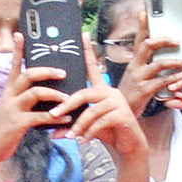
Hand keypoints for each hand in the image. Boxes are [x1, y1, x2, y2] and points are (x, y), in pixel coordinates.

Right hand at [0, 34, 71, 164]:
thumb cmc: (6, 128)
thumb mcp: (13, 109)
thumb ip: (26, 99)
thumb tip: (47, 92)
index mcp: (9, 90)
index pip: (14, 65)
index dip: (17, 49)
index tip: (20, 34)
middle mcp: (9, 96)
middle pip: (27, 75)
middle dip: (46, 71)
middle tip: (63, 72)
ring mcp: (12, 109)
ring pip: (35, 93)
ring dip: (54, 94)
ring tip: (68, 98)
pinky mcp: (17, 123)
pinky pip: (40, 117)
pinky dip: (56, 117)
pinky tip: (66, 119)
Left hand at [52, 33, 148, 158]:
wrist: (128, 146)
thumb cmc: (108, 132)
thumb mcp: (87, 126)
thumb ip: (72, 125)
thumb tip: (53, 132)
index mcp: (102, 90)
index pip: (93, 67)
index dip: (88, 51)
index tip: (83, 35)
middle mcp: (111, 92)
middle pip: (85, 93)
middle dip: (67, 105)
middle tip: (53, 115)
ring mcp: (118, 102)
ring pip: (91, 111)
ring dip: (78, 125)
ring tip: (69, 136)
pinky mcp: (123, 115)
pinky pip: (100, 122)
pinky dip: (89, 133)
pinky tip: (83, 140)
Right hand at [114, 11, 181, 116]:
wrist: (121, 114)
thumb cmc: (131, 96)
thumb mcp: (134, 78)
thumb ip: (144, 67)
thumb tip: (160, 58)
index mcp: (133, 62)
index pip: (138, 40)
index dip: (141, 26)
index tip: (144, 12)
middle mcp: (134, 67)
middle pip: (148, 45)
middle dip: (164, 40)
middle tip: (177, 39)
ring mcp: (139, 78)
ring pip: (158, 63)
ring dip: (175, 61)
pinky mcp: (144, 90)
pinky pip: (162, 81)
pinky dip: (174, 77)